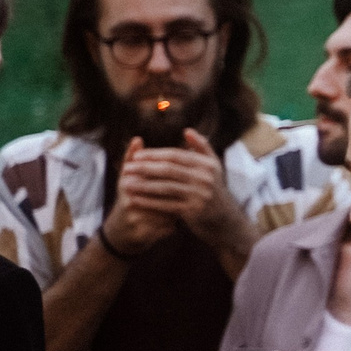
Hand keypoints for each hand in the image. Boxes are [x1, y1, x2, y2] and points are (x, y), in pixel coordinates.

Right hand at [101, 150, 178, 252]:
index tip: (182, 178)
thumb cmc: (129, 199)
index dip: (171, 178)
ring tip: (180, 210)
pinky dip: (173, 226)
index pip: (156, 176)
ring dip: (176, 211)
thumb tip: (137, 138)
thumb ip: (133, 159)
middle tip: (186, 194)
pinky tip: (175, 226)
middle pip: (165, 193)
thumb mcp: (127, 178)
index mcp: (128, 183)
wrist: (120, 232)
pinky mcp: (142, 234)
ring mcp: (135, 219)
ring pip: (169, 212)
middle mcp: (130, 200)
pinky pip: (167, 228)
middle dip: (176, 194)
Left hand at [116, 131, 253, 256]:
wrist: (225, 220)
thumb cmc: (213, 190)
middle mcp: (205, 178)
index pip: (175, 155)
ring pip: (165, 187)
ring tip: (125, 184)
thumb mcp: (213, 167)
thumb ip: (202, 147)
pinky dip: (149, 202)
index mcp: (207, 164)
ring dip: (143, 185)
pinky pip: (166, 204)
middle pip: (168, 170)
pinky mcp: (193, 211)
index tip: (135, 156)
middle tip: (126, 168)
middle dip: (144, 168)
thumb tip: (187, 130)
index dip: (154, 155)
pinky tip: (135, 200)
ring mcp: (199, 195)